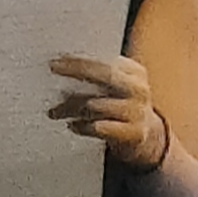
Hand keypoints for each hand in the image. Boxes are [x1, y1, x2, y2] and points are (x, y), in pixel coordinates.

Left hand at [49, 54, 171, 169]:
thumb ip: (96, 75)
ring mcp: (138, 112)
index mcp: (135, 72)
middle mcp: (139, 90)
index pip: (105, 61)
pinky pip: (98, 127)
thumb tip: (62, 65)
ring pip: (95, 105)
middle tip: (54, 72)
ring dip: (70, 108)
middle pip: (106, 75)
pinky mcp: (133, 133)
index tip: (55, 61)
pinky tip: (73, 125)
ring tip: (55, 112)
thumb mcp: (115, 85)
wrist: (143, 135)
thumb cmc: (119, 106)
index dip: (79, 60)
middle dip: (76, 71)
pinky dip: (82, 126)